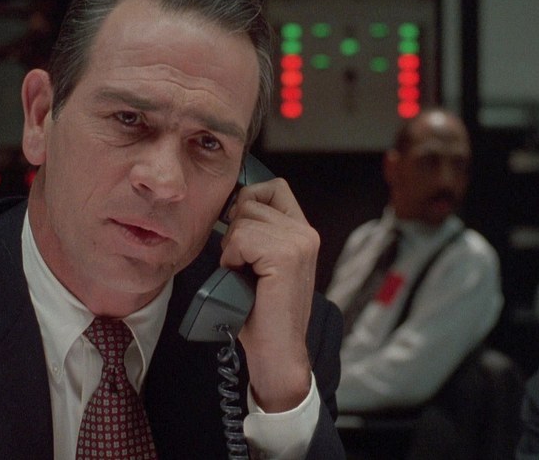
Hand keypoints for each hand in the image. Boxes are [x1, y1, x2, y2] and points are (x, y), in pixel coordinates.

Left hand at [220, 177, 318, 411]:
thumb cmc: (263, 312)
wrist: (277, 351)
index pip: (271, 187)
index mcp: (303, 231)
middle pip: (250, 201)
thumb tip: (232, 205)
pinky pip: (241, 238)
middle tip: (244, 265)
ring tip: (246, 275)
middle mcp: (306, 232)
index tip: (240, 235)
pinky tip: (245, 279)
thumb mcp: (263, 262)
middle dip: (235, 231)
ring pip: (243, 219)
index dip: (248, 203)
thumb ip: (259, 232)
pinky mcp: (286, 255)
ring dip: (232, 248)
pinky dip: (233, 258)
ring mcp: (299, 242)